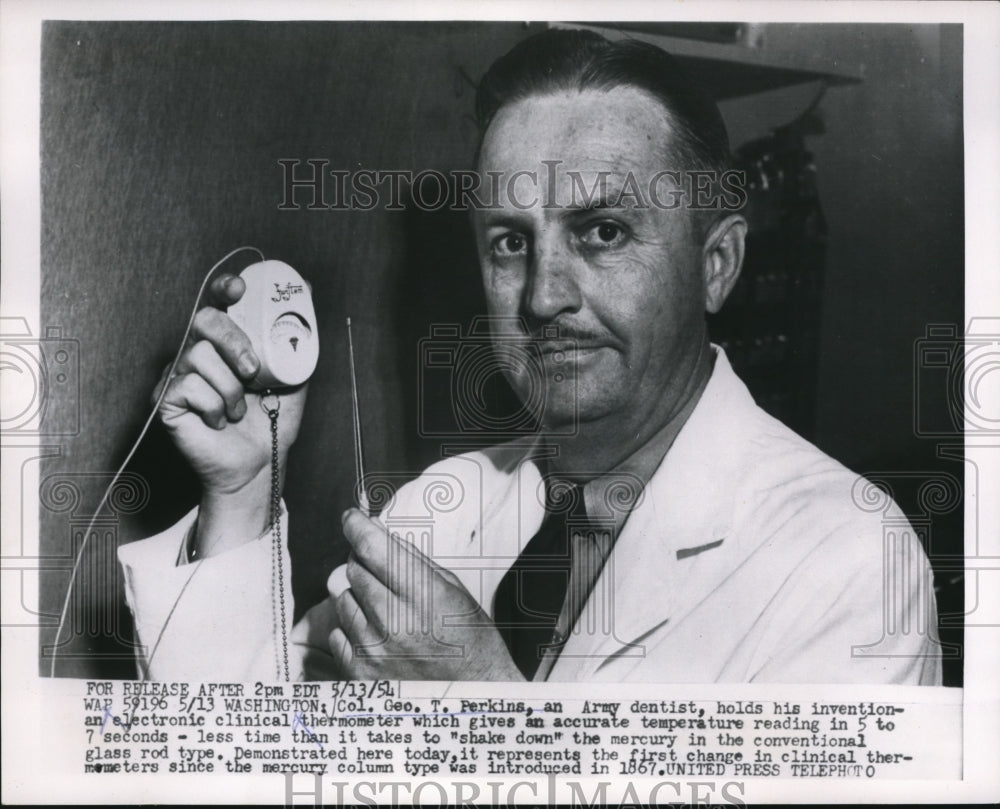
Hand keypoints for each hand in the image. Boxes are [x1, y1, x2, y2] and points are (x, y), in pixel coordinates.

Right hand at [153, 272, 306, 554]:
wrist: (260, 462)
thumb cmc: (271, 418)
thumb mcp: (294, 372)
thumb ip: (297, 333)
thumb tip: (307, 288)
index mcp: (225, 342)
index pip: (217, 302)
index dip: (223, 289)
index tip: (239, 289)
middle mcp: (197, 351)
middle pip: (203, 320)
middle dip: (233, 340)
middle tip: (252, 370)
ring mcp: (177, 375)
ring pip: (198, 356)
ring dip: (230, 388)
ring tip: (237, 408)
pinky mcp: (165, 400)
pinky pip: (188, 387)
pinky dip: (214, 406)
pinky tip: (218, 420)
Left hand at [328, 509, 523, 680]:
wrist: (475, 700)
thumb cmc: (470, 643)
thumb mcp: (453, 591)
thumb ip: (412, 560)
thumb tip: (375, 531)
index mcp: (424, 596)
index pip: (373, 547)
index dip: (356, 525)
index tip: (351, 517)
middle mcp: (395, 622)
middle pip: (354, 570)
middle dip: (366, 565)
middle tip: (387, 578)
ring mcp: (374, 651)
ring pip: (343, 600)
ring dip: (359, 598)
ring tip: (390, 615)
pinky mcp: (360, 675)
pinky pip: (338, 634)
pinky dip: (353, 631)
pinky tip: (380, 639)